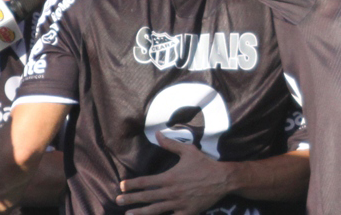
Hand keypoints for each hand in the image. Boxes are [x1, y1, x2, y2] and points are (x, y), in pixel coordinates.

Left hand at [116, 131, 231, 214]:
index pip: (146, 182)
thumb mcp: (187, 151)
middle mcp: (171, 192)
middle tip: (117, 202)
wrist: (222, 179)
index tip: (121, 187)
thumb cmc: (204, 164)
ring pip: (156, 210)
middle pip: (147, 197)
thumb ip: (170, 144)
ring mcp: (178, 204)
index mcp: (169, 177)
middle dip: (131, 200)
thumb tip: (156, 134)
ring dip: (141, 213)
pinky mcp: (187, 212)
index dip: (132, 185)